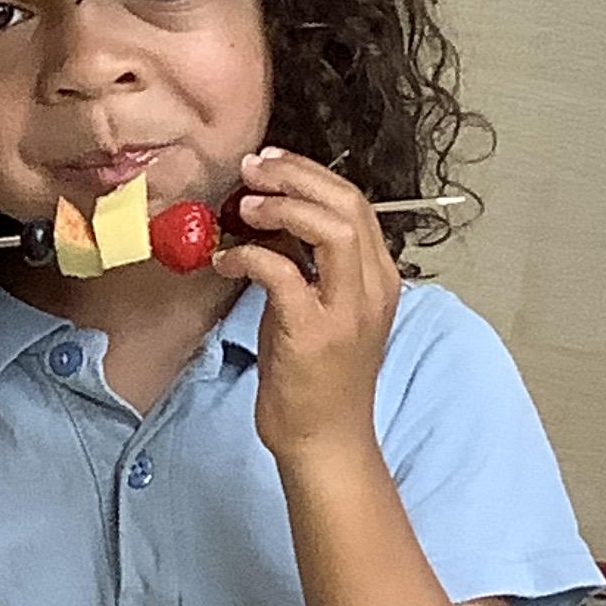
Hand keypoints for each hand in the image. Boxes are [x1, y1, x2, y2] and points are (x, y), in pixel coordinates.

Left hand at [217, 149, 399, 468]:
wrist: (325, 441)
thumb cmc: (317, 377)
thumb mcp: (320, 308)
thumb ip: (307, 262)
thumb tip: (272, 216)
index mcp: (379, 279)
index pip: (356, 203)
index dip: (310, 174)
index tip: (269, 164)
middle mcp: (372, 289)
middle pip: (348, 204)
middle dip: (296, 176)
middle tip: (251, 169)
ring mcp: (346, 311)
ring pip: (331, 228)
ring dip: (282, 206)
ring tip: (244, 206)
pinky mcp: (313, 333)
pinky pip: (283, 272)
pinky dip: (250, 255)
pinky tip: (226, 259)